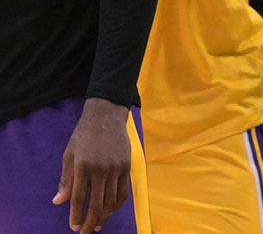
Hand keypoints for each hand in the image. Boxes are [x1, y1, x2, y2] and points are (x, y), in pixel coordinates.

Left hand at [54, 98, 131, 232]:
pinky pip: (123, 192)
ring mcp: (116, 169)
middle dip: (90, 221)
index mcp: (83, 166)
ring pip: (112, 201)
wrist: (106, 116)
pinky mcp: (126, 167)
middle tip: (84, 232)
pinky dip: (117, 205)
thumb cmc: (84, 135)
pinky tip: (110, 210)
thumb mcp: (69, 155)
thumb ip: (66, 180)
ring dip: (104, 216)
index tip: (73, 226)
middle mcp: (101, 169)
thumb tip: (58, 202)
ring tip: (97, 224)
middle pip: (97, 204)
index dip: (75, 215)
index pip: (78, 198)